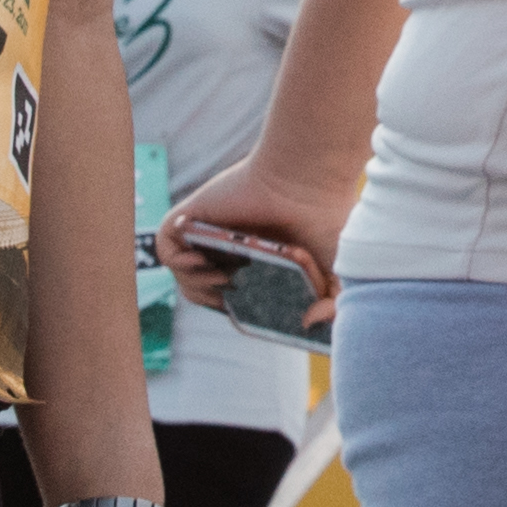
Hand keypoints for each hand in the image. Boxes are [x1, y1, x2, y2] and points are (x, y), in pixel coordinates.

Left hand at [164, 140, 353, 314]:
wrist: (309, 183)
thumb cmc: (328, 219)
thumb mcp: (339, 275)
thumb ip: (332, 308)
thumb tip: (305, 323)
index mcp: (259, 259)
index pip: (232, 296)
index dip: (235, 310)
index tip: (251, 312)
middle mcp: (232, 245)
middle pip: (203, 289)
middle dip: (214, 301)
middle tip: (234, 294)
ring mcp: (210, 231)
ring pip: (183, 274)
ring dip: (196, 287)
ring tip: (224, 277)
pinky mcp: (192, 217)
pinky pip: (166, 249)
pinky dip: (178, 263)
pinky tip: (203, 260)